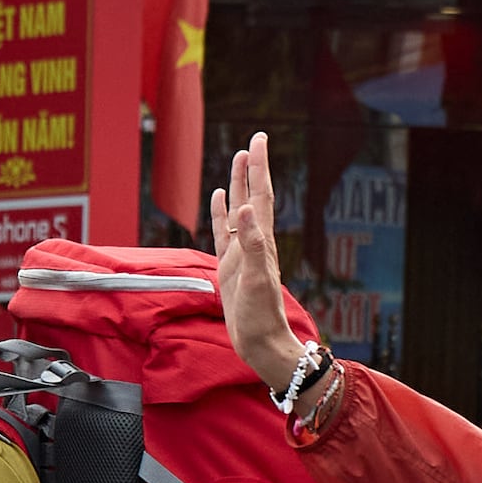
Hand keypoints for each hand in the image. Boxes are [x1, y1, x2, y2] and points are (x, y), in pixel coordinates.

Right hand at [210, 134, 306, 395]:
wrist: (260, 342)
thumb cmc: (260, 316)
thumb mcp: (257, 280)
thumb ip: (252, 245)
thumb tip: (246, 210)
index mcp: (261, 241)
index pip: (260, 196)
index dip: (259, 168)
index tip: (259, 140)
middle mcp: (254, 242)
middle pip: (253, 197)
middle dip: (252, 169)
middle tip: (254, 141)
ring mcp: (241, 253)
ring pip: (239, 211)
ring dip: (238, 186)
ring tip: (238, 161)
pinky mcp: (231, 265)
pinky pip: (224, 232)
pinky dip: (222, 214)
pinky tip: (220, 200)